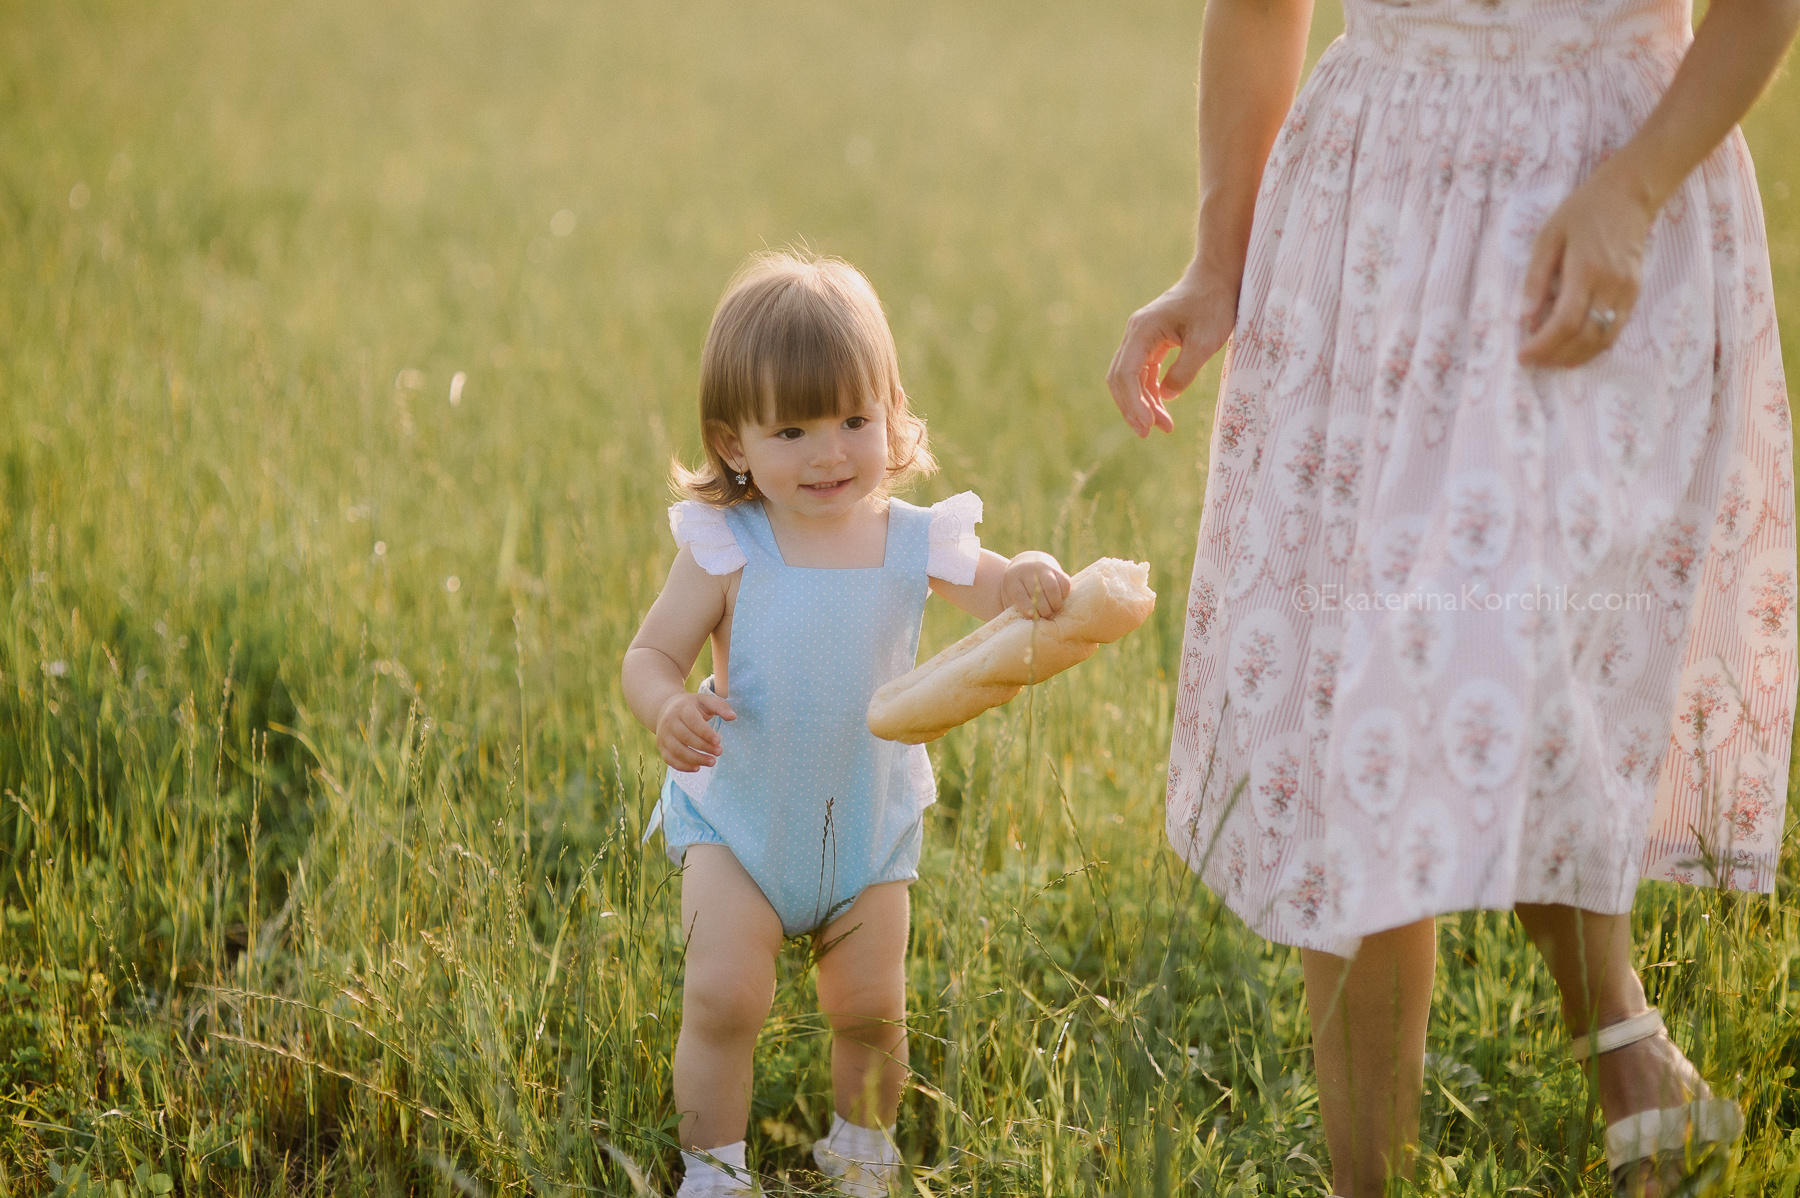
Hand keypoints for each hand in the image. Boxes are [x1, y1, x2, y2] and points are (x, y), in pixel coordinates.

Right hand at [655, 690, 734, 769]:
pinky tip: (697, 768)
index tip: (719, 741)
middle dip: (704, 747)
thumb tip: (733, 717)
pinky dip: (683, 766)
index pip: (693, 722)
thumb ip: (720, 706)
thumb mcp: (705, 700)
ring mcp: (663, 735)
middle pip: (685, 737)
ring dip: (695, 759)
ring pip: (677, 750)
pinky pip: (670, 759)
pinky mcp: (661, 746)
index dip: (705, 733)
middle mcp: (669, 722)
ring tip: (712, 762)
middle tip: (719, 752)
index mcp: (682, 709)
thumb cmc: (691, 707)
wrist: (665, 708)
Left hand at [1001, 551, 1070, 618]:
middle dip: (1044, 609)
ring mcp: (1043, 568)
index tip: (1032, 617)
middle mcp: (1027, 570)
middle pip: (1038, 592)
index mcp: (1012, 578)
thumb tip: (1023, 625)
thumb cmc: (1017, 587)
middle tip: (1047, 617)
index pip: (1019, 594)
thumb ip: (1013, 608)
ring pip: (1052, 587)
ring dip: (1055, 603)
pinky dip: (1064, 594)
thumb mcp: (1009, 595)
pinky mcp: (1056, 568)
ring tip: (1055, 610)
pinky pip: (1064, 582)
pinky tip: (1060, 600)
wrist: (1026, 563)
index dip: (1026, 607)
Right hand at [1107, 268, 1239, 435]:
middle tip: (1149, 433)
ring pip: (1131, 378)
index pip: (1126, 374)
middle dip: (1132, 408)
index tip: (1148, 427)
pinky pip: (1143, 372)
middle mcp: (1135, 333)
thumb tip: (1167, 396)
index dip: (1134, 404)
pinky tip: (1163, 406)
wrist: (1218, 277)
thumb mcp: (1205, 342)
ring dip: (1143, 403)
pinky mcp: (1152, 341)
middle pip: (1121, 379)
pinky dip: (1150, 391)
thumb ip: (1183, 372)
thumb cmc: (1213, 304)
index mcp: (1142, 330)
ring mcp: (1142, 337)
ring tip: (1165, 426)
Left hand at [1518, 161, 1656, 368]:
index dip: (1544, 345)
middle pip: (1585, 337)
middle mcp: (1611, 284)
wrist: (1628, 194)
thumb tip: (1526, 317)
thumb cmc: (1582, 212)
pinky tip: (1575, 349)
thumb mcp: (1548, 237)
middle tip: (1533, 362)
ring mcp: (1628, 290)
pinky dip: (1594, 346)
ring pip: (1604, 339)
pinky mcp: (1635, 292)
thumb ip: (1536, 278)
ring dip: (1576, 357)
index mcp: (1586, 269)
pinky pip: (1616, 330)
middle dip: (1556, 356)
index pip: (1566, 322)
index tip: (1523, 355)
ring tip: (1550, 361)